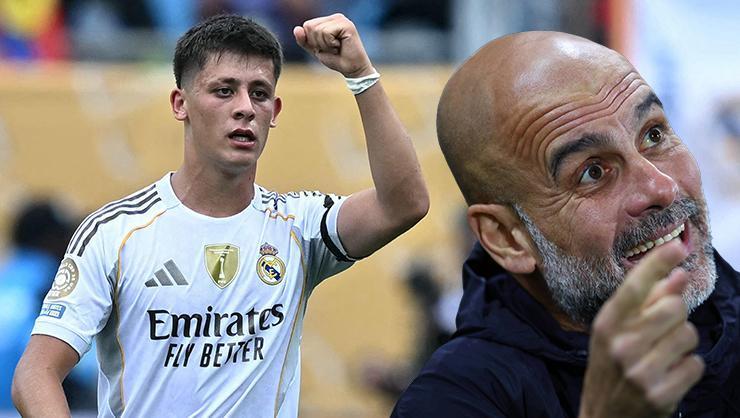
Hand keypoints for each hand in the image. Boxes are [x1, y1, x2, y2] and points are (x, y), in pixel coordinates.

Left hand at [293, 14, 373, 77]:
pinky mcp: (346, 25)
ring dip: (325, 45)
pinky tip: (340, 46)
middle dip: (317, 43)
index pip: (307, 26)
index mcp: (328, 20)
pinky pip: (326, 33)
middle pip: (310, 26)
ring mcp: (341, 20)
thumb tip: (296, 29)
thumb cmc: (336, 59)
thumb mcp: (316, 50)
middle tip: (331, 48)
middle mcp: (335, 17)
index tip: (325, 47)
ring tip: (336, 48)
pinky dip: (330, 44)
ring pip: (318, 30)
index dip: (312, 41)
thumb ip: (305, 40)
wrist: (352, 69)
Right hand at [579, 240, 704, 417]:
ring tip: (664, 356)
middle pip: (673, 307)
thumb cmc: (611, 369)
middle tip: (661, 331)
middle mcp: (620, 345)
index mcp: (606, 325)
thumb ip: (645, 304)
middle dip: (676, 316)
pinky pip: (696, 364)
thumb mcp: (615, 334)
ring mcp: (640, 371)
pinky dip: (688, 368)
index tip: (677, 246)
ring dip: (683, 343)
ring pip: (689, 335)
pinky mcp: (661, 394)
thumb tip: (678, 274)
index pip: (634, 287)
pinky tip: (670, 375)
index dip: (657, 264)